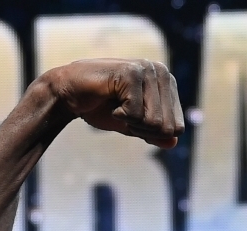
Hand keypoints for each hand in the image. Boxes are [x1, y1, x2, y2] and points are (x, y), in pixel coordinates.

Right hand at [43, 58, 184, 148]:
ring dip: (131, 123)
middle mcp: (162, 72)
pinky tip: (109, 99)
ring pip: (154, 122)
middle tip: (124, 114)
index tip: (134, 120)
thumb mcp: (135, 126)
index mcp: (168, 84)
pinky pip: (136, 114)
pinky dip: (120, 116)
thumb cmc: (103, 108)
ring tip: (117, 106)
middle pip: (168, 127)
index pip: (177, 128)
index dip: (154, 134)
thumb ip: (156, 134)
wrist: (69, 95)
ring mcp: (147, 70)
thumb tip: (174, 143)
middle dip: (143, 130)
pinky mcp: (131, 73)